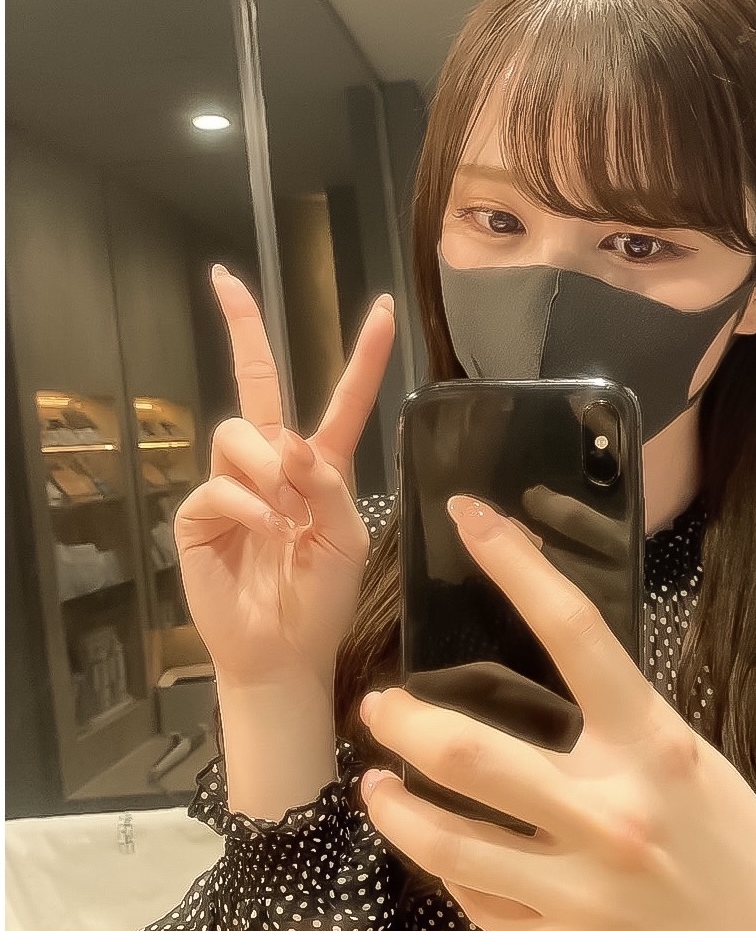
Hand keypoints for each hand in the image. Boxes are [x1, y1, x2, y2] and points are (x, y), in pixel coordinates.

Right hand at [172, 266, 394, 687]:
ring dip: (269, 465)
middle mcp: (272, 465)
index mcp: (319, 467)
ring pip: (241, 430)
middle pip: (257, 384)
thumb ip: (330, 487)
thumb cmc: (320, 599)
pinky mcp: (200, 512)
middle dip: (242, 329)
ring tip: (286, 515)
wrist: (282, 651)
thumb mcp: (347, 540)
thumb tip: (291, 444)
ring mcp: (232, 484)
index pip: (341, 401)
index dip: (362, 356)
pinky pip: (221, 483)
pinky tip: (267, 531)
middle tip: (225, 279)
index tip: (379, 307)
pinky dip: (250, 504)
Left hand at [357, 494, 755, 930]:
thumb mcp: (690, 767)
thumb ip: (616, 734)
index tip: (468, 516)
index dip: (515, 564)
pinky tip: (451, 857)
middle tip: (379, 705)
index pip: (576, 632)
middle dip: (405, 722)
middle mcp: (615, 815)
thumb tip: (521, 697)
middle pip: (471, 756)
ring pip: (447, 843)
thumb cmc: (739, 851)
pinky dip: (456, 874)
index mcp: (655, 748)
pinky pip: (480, 904)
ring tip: (377, 787)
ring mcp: (584, 894)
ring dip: (395, 808)